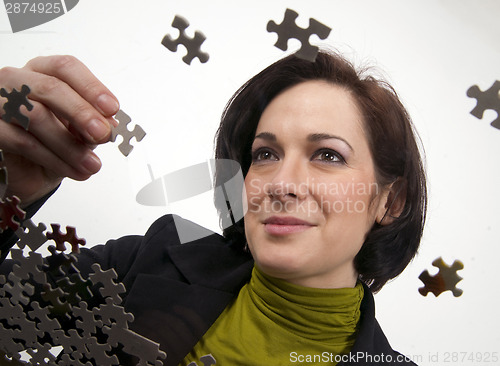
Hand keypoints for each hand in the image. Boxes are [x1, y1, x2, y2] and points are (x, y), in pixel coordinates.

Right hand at [0, 55, 118, 206]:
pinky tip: (75, 171)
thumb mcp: (79, 130)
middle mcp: (17, 81)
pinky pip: (23, 142)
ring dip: (70, 145)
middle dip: (82, 112)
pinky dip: (55, 160)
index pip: (66, 68)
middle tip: (103, 134)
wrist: (28, 171)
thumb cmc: (53, 140)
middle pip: (51, 87)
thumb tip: (110, 124)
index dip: (91, 87)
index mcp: (42, 72)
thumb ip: (93, 122)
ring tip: (92, 164)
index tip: (112, 108)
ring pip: (36, 116)